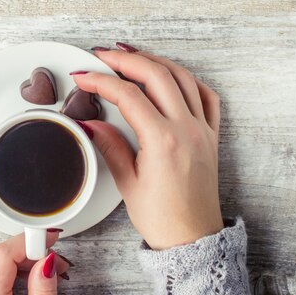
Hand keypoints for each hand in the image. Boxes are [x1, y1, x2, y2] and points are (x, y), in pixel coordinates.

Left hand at [0, 232, 68, 294]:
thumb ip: (44, 292)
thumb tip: (46, 259)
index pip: (2, 256)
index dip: (28, 240)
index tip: (49, 237)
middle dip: (29, 249)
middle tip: (56, 257)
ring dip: (22, 258)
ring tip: (49, 271)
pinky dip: (12, 268)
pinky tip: (32, 276)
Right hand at [72, 44, 223, 249]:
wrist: (192, 238)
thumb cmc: (162, 218)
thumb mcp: (127, 182)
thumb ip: (109, 145)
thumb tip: (90, 122)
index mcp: (163, 140)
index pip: (128, 95)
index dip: (101, 80)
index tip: (83, 75)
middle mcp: (186, 129)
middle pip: (156, 74)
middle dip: (126, 59)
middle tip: (103, 56)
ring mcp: (202, 129)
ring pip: (182, 77)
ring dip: (156, 61)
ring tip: (132, 57)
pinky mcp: (211, 135)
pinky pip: (206, 95)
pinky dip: (187, 79)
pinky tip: (172, 77)